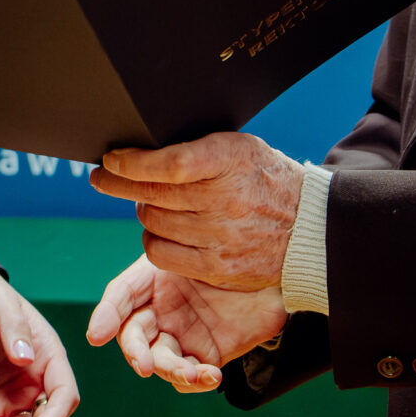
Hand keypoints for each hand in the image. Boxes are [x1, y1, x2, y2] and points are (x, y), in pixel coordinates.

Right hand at [85, 256, 286, 392]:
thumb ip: (161, 265)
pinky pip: (192, 377)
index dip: (106, 316)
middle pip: (135, 337)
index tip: (96, 336)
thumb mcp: (190, 247)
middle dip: (136, 352)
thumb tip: (114, 301)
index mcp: (152, 282)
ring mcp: (183, 336)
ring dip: (171, 371)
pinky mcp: (208, 356)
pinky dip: (196, 381)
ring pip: (161, 361)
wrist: (282, 265)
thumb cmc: (234, 248)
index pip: (120, 299)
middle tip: (143, 364)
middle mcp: (162, 311)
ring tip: (193, 373)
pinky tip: (210, 376)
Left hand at [88, 130, 306, 289]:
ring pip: (153, 224)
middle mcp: (227, 200)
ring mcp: (222, 237)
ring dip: (145, 212)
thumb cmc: (266, 179)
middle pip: (154, 196)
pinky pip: (162, 254)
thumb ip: (199, 148)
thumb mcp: (241, 148)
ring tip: (153, 204)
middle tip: (105, 178)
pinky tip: (162, 231)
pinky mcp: (218, 268)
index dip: (132, 163)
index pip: (171, 164)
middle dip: (118, 184)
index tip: (110, 160)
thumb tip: (142, 149)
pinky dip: (154, 241)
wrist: (310, 226)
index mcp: (232, 161)